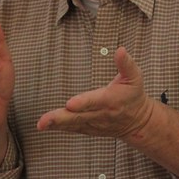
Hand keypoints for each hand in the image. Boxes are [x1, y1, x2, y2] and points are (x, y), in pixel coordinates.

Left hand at [36, 46, 153, 137]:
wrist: (138, 121)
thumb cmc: (133, 95)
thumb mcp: (134, 77)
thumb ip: (126, 64)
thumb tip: (120, 50)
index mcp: (109, 100)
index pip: (94, 101)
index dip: (82, 103)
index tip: (70, 104)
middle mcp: (99, 114)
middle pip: (78, 117)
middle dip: (60, 118)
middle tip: (44, 120)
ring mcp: (93, 124)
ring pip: (72, 125)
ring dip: (55, 124)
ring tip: (40, 124)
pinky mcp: (88, 129)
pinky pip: (71, 129)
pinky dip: (58, 128)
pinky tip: (44, 126)